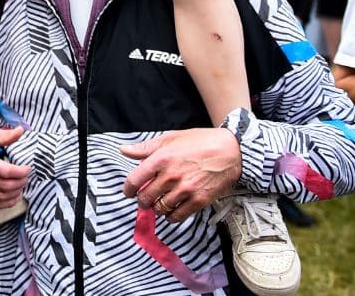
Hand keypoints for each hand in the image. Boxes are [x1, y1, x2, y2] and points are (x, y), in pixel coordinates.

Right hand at [0, 126, 30, 207]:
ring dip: (14, 194)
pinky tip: (11, 197)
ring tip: (20, 187)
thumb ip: (2, 135)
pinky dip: (4, 204)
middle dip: (20, 183)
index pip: (5, 171)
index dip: (21, 172)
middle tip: (25, 178)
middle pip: (4, 186)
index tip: (27, 168)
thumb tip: (21, 131)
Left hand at [121, 128, 241, 221]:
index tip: (128, 192)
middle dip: (142, 200)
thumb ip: (145, 148)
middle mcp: (170, 176)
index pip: (135, 180)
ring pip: (161, 208)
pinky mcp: (199, 200)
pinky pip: (178, 216)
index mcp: (160, 160)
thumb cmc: (199, 141)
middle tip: (145, 199)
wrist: (231, 151)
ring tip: (158, 204)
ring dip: (157, 208)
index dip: (128, 189)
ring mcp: (185, 190)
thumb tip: (123, 150)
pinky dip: (171, 217)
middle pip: (146, 197)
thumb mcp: (170, 138)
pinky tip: (171, 212)